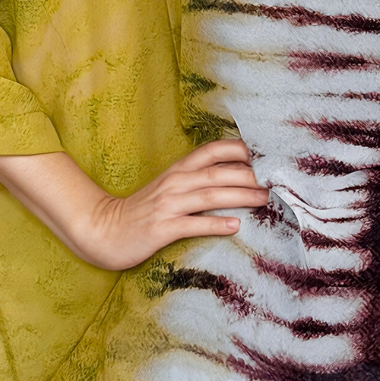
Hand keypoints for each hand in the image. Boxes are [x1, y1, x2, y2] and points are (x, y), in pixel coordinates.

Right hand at [82, 138, 268, 269]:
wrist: (103, 230)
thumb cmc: (143, 210)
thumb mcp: (170, 187)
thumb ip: (197, 179)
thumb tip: (236, 176)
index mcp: (178, 170)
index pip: (213, 151)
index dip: (241, 150)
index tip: (266, 157)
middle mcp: (175, 183)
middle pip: (219, 173)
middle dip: (251, 176)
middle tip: (276, 182)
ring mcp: (168, 205)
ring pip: (211, 196)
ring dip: (242, 196)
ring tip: (265, 199)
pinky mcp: (161, 228)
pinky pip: (193, 224)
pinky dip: (216, 224)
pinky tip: (236, 226)